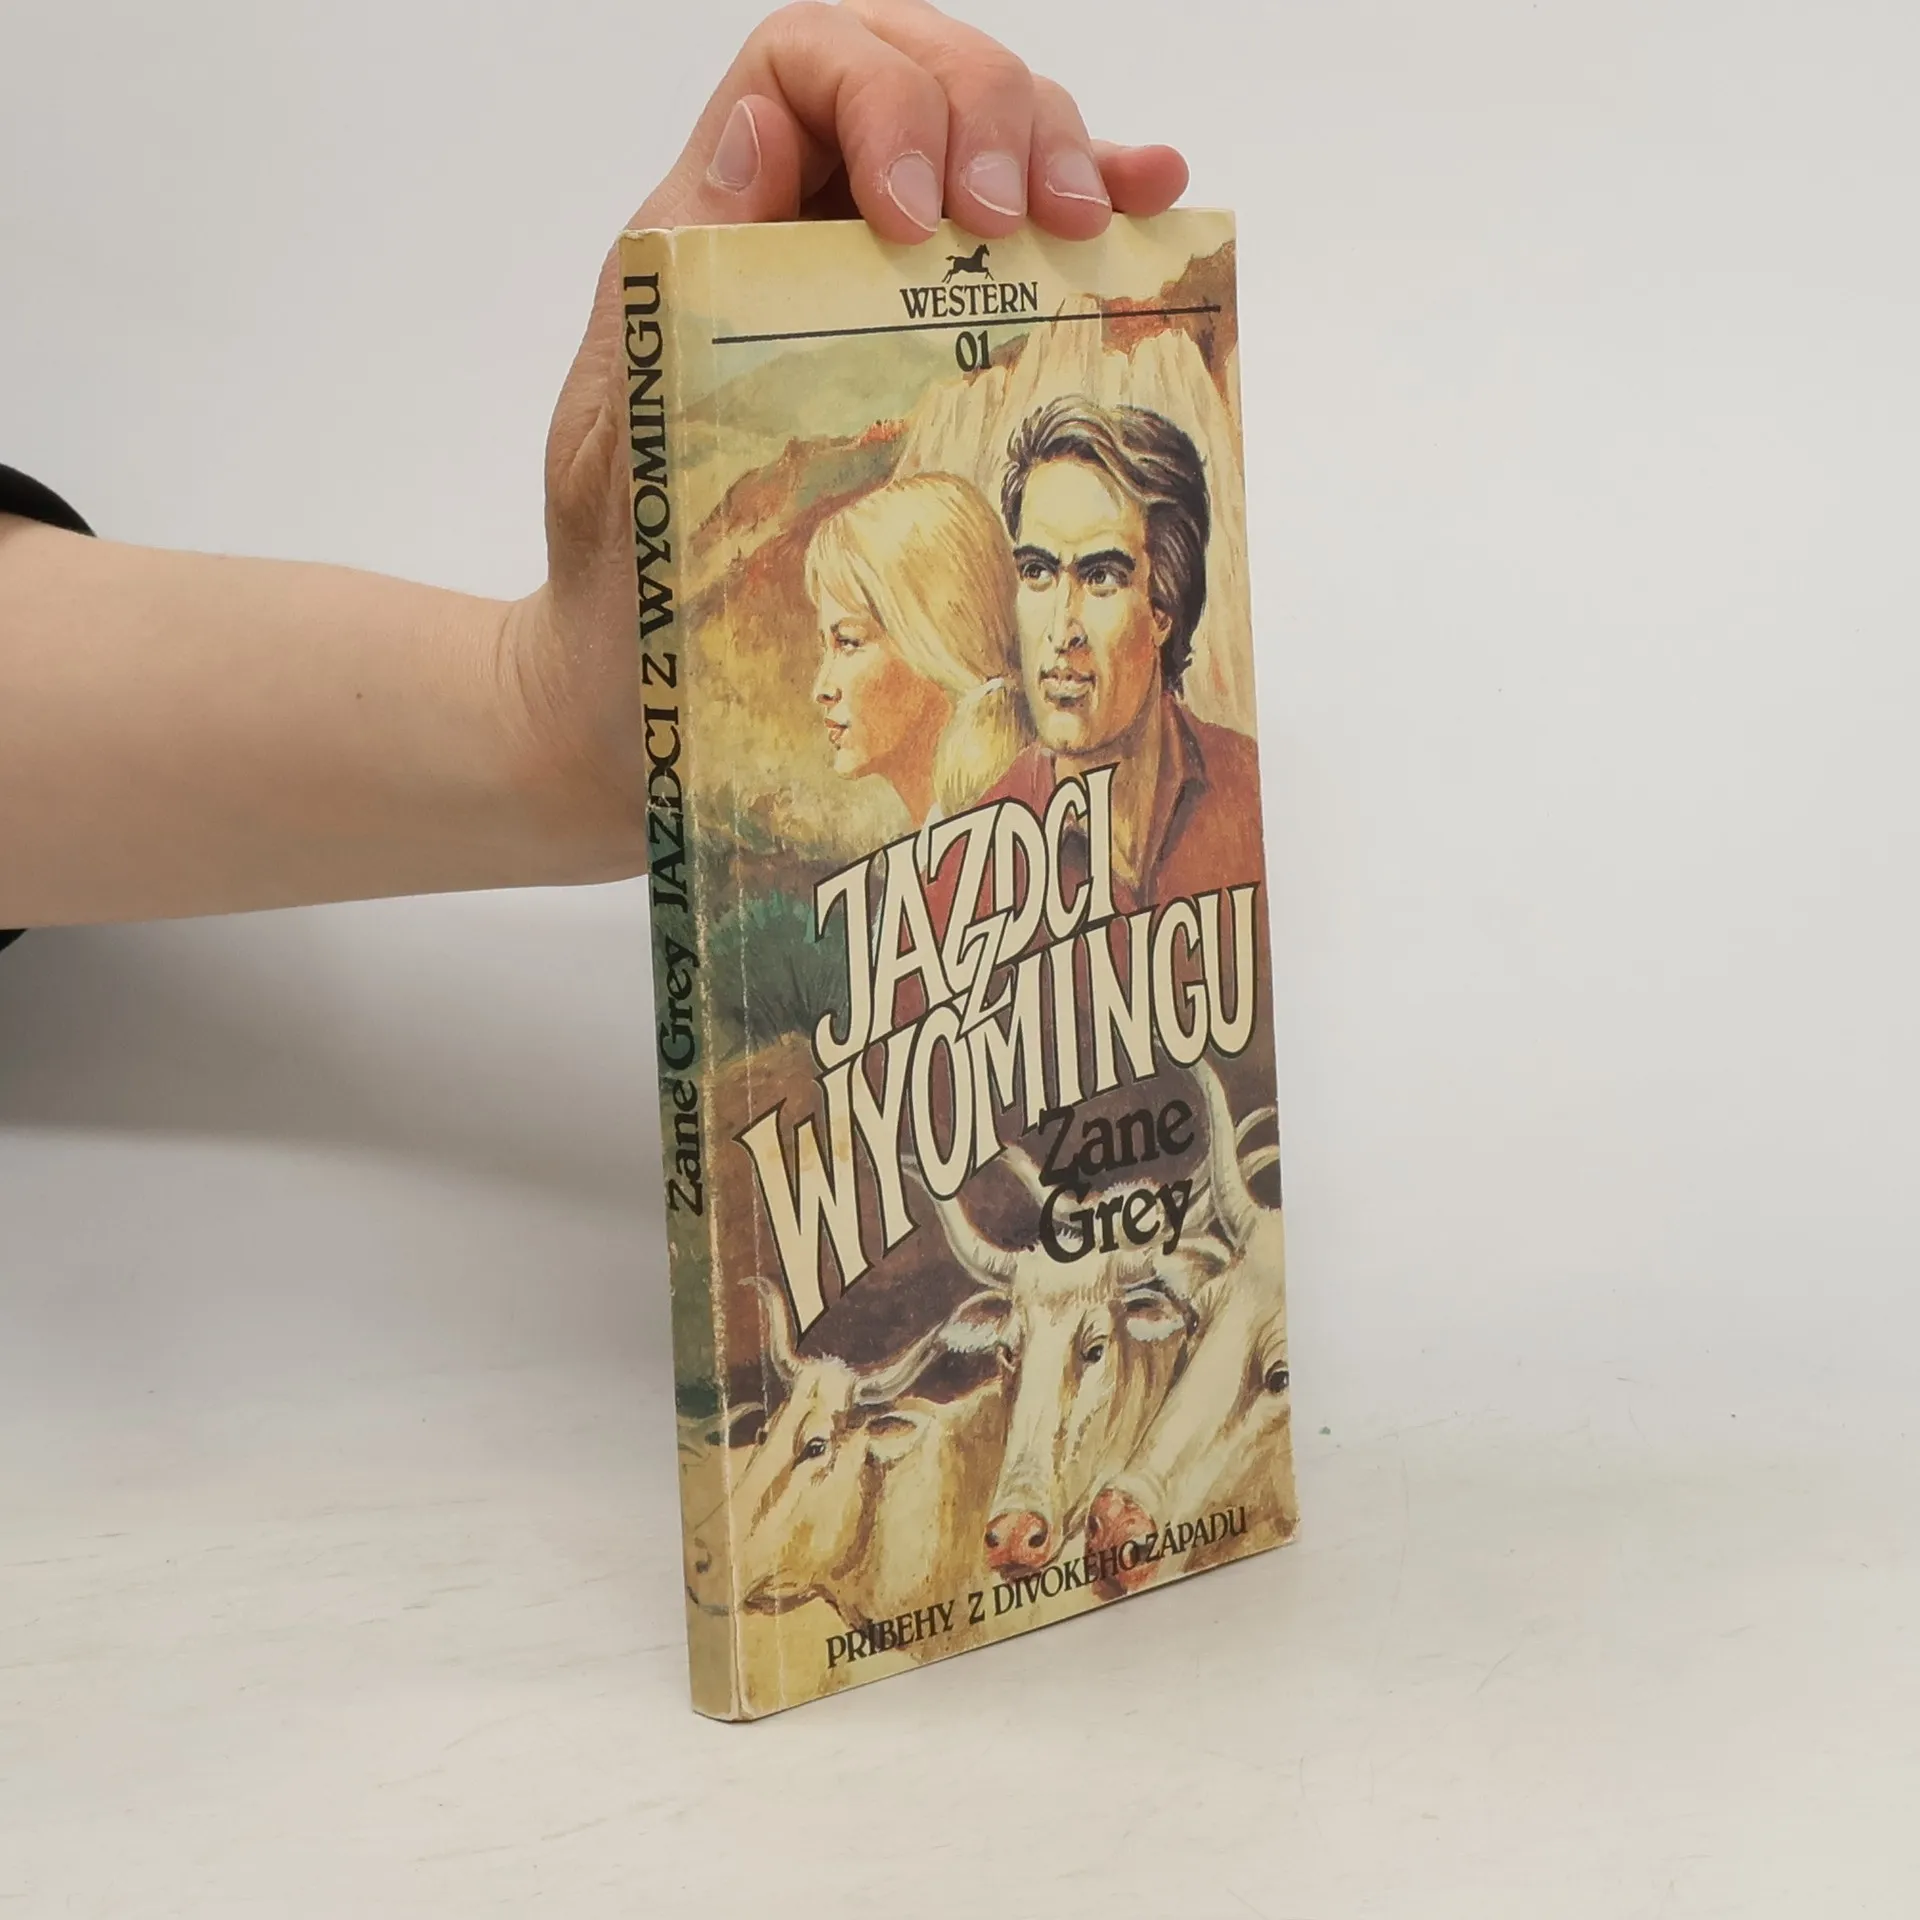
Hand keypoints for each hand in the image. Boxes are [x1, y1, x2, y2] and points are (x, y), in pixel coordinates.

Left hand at [509, 0, 1189, 868]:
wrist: (641, 684)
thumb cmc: (621, 583)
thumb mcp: (619, 439)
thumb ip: (664, 293)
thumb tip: (754, 132)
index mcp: (711, 232)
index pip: (805, 66)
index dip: (881, 94)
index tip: (916, 216)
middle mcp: (798, 231)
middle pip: (916, 75)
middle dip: (990, 114)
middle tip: (1023, 223)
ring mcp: (874, 280)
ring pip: (985, 134)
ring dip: (1055, 148)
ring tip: (1086, 221)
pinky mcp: (936, 342)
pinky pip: (1024, 236)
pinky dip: (1096, 198)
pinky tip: (1148, 194)